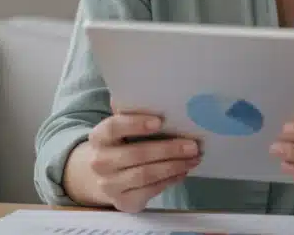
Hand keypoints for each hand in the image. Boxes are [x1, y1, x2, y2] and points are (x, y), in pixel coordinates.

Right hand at [61, 106, 200, 211]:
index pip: (113, 127)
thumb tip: (155, 91)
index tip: (160, 121)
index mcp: (98, 137)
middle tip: (193, 145)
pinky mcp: (123, 202)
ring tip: (194, 158)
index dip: (136, 124)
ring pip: (146, 175)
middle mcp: (100, 162)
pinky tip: (183, 171)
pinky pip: (151, 190)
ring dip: (174, 166)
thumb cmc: (121, 144)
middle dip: (168, 149)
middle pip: (136, 154)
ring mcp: (109, 185)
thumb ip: (132, 112)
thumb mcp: (121, 128)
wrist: (103, 177)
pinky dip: (170, 180)